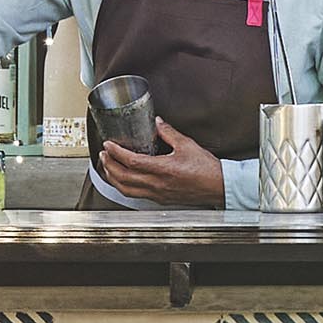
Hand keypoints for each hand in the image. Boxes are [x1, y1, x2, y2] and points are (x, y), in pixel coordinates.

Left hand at [97, 119, 227, 207]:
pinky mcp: (160, 199)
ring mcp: (157, 194)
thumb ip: (169, 133)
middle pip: (123, 177)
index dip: (116, 153)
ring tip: (108, 167)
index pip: (131, 162)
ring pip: (126, 190)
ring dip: (113, 178)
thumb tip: (157, 123)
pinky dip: (124, 187)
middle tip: (103, 155)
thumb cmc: (207, 170)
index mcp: (163, 169)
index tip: (108, 145)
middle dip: (109, 165)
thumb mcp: (187, 145)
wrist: (219, 187)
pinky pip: (136, 195)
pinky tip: (123, 180)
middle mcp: (157, 184)